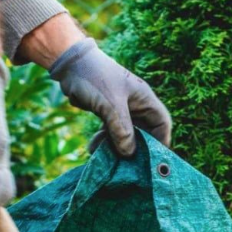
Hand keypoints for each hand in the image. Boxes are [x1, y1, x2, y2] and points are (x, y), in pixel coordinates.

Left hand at [48, 39, 171, 156]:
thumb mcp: (110, 105)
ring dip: (117, 148)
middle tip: (129, 165)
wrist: (69, 65)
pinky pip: (110, 134)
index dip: (161, 142)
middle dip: (137, 150)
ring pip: (125, 136)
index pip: (162, 124)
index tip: (154, 160)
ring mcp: (121, 111)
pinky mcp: (107, 114)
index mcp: (144, 100)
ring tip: (108, 160)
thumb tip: (129, 153)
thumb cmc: (95, 78)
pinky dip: (104, 142)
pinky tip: (93, 150)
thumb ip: (121, 130)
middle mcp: (136, 106)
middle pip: (144, 134)